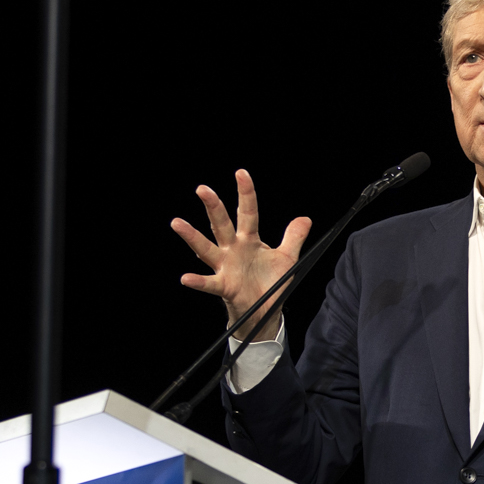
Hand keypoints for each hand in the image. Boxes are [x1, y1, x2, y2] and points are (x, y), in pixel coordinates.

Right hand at [172, 169, 310, 340]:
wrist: (266, 310)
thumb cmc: (271, 283)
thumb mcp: (287, 258)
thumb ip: (294, 237)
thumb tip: (305, 218)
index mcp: (249, 240)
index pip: (247, 212)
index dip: (246, 193)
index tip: (241, 173)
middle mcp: (234, 249)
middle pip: (222, 224)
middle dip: (213, 206)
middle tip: (202, 189)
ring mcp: (226, 266)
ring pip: (207, 248)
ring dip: (192, 237)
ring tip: (178, 223)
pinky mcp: (224, 286)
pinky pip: (209, 283)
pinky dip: (198, 281)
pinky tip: (186, 278)